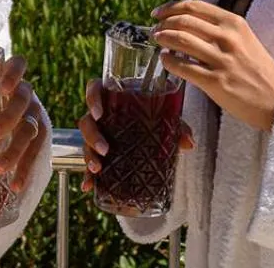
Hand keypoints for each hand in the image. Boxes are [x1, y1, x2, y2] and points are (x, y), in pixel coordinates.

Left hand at [0, 54, 49, 192]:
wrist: (3, 106)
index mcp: (8, 76)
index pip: (19, 64)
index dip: (14, 74)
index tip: (3, 88)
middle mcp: (26, 92)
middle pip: (23, 100)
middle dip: (8, 118)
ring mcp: (35, 112)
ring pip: (32, 128)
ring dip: (16, 149)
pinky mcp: (39, 133)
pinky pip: (37, 150)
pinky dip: (26, 168)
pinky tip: (16, 185)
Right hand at [77, 78, 194, 192]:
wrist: (154, 140)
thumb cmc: (157, 121)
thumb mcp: (167, 123)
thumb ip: (177, 128)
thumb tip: (188, 142)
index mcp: (115, 99)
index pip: (95, 89)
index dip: (92, 98)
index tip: (99, 113)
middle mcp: (103, 116)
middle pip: (87, 120)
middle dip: (92, 135)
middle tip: (106, 149)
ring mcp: (99, 135)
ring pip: (85, 141)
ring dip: (88, 154)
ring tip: (98, 168)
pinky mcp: (99, 154)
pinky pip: (88, 163)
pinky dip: (87, 175)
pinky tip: (88, 185)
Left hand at [151, 0, 273, 131]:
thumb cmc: (257, 69)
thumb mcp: (244, 39)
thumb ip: (219, 30)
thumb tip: (185, 24)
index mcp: (234, 23)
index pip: (195, 7)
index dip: (171, 7)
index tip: (159, 12)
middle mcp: (228, 38)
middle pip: (184, 21)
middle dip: (163, 23)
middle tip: (155, 29)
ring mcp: (222, 60)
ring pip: (180, 41)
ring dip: (163, 39)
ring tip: (158, 41)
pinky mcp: (215, 82)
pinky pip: (183, 68)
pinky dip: (169, 62)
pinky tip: (165, 60)